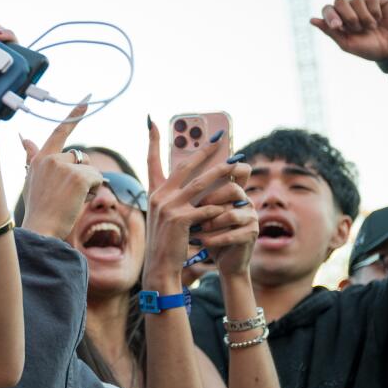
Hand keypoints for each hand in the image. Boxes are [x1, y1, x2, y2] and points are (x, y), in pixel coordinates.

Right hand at [20, 100, 102, 239]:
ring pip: (91, 169)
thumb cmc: (38, 208)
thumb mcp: (32, 179)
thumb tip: (23, 137)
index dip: (74, 116)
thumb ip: (32, 156)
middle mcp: (50, 158)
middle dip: (82, 174)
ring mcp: (64, 166)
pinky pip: (97, 178)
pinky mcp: (78, 177)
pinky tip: (78, 201)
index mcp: (40, 158)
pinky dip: (93, 191)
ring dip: (88, 184)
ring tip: (70, 199)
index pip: (59, 132)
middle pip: (81, 157)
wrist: (41, 228)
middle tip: (66, 194)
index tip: (87, 100)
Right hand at [144, 122, 240, 287]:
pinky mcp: (180, 220)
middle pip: (185, 166)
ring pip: (202, 183)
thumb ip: (179, 196)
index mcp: (155, 192)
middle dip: (204, 150)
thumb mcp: (170, 215)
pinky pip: (207, 208)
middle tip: (220, 138)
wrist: (161, 266)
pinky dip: (221, 206)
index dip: (153, 141)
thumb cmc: (169, 241)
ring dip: (221, 172)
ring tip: (236, 164)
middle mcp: (159, 196)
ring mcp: (168, 207)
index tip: (152, 122)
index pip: (151, 160)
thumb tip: (199, 179)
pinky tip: (235, 202)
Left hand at [194, 161, 256, 277]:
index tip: (212, 166)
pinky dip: (214, 239)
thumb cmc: (208, 232)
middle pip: (232, 189)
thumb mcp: (200, 212)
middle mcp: (245, 201)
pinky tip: (202, 242)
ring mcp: (251, 217)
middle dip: (212, 198)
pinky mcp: (252, 234)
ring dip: (211, 223)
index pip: (241, 170)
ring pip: (231, 214)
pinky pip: (233, 234)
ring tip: (197, 229)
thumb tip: (170, 178)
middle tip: (196, 207)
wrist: (223, 259)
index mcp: (234, 192)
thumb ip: (193, 196)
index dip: (230, 165)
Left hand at [310, 0, 387, 61]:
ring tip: (371, 27)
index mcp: (340, 19)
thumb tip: (311, 20)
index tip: (338, 27)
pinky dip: (375, 10)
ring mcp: (365, 2)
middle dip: (348, 16)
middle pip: (340, 0)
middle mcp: (351, 8)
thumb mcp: (347, 43)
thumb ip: (330, 31)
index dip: (330, 16)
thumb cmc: (369, 48)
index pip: (328, 9)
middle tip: (357, 28)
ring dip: (364, 17)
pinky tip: (380, 18)